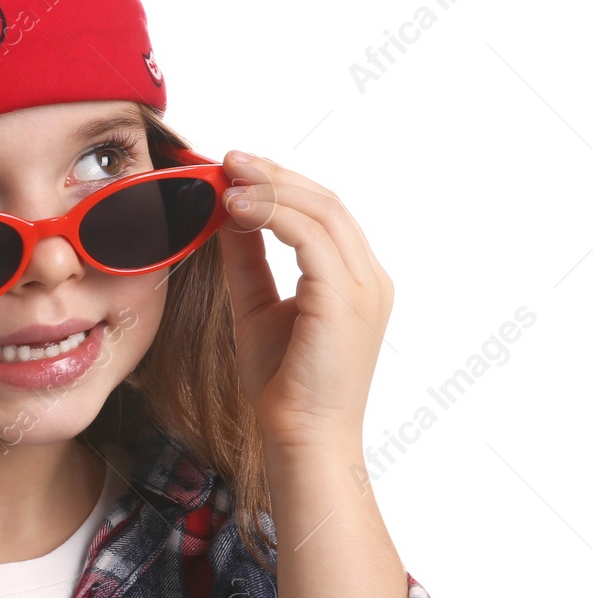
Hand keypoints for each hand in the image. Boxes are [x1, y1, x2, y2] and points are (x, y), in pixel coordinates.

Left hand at [215, 150, 393, 452]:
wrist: (302, 440)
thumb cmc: (284, 386)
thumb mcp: (258, 308)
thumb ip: (248, 261)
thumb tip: (227, 215)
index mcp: (357, 281)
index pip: (324, 213)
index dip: (281, 184)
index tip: (236, 168)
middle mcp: (370, 279)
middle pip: (327, 202)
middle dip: (274, 174)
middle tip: (229, 158)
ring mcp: (365, 288)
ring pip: (321, 211)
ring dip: (270, 186)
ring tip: (228, 175)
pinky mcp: (345, 300)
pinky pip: (311, 238)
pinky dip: (272, 215)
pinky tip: (237, 209)